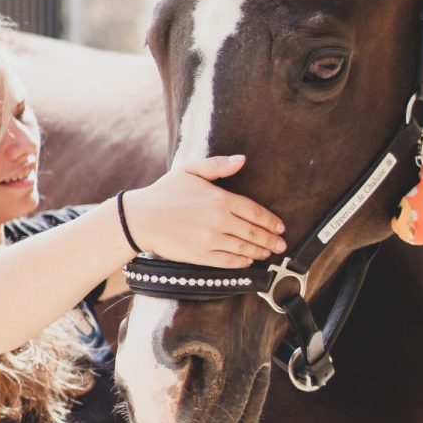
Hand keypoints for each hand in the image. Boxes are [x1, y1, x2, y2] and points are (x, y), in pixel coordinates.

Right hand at [123, 155, 286, 267]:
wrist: (140, 218)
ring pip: (243, 248)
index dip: (270, 221)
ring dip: (260, 252)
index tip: (280, 227)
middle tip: (282, 245)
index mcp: (220, 199)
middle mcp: (219, 220)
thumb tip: (242, 160)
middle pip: (253, 232)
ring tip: (269, 254)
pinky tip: (248, 262)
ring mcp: (210, 240)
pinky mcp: (201, 256)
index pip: (254, 211)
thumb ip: (218, 165)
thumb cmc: (165, 192)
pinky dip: (241, 263)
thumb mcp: (190, 170)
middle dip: (271, 240)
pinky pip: (228, 261)